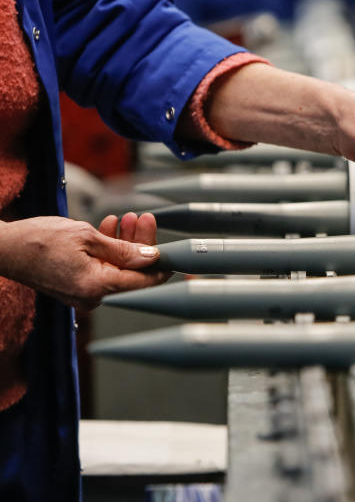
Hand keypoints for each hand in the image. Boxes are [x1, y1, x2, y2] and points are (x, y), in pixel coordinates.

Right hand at [0, 212, 168, 309]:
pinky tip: (111, 226)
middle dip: (141, 245)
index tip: (176, 252)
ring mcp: (83, 293)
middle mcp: (91, 296)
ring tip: (128, 218)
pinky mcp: (76, 285)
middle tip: (145, 219)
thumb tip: (152, 256)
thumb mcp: (87, 237)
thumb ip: (124, 250)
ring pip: (117, 267)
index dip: (163, 267)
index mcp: (96, 287)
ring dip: (125, 243)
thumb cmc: (39, 240)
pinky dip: (108, 249)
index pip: (144, 283)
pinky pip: (101, 268)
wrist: (3, 247)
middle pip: (131, 273)